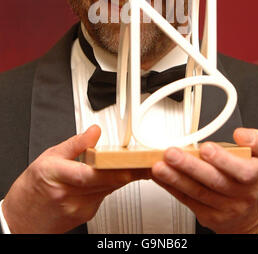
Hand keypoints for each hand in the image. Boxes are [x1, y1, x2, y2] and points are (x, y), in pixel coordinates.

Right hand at [2, 125, 149, 233]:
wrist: (21, 219)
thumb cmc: (32, 188)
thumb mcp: (48, 156)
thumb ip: (75, 144)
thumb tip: (93, 132)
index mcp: (58, 176)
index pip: (89, 175)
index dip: (111, 170)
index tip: (128, 163)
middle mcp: (70, 196)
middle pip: (104, 182)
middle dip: (127, 170)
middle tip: (144, 159)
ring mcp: (79, 208)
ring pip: (108, 190)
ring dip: (123, 176)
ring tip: (137, 164)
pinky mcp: (86, 215)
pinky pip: (104, 196)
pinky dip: (112, 184)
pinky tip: (116, 175)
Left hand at [152, 128, 257, 233]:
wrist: (250, 215)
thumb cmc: (251, 180)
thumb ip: (255, 140)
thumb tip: (240, 134)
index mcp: (253, 177)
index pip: (241, 171)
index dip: (223, 160)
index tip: (205, 148)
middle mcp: (238, 195)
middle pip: (213, 181)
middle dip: (190, 166)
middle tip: (171, 153)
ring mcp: (222, 208)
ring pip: (196, 192)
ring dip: (175, 178)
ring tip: (159, 165)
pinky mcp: (207, 215)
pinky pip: (186, 200)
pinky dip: (170, 186)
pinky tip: (160, 175)